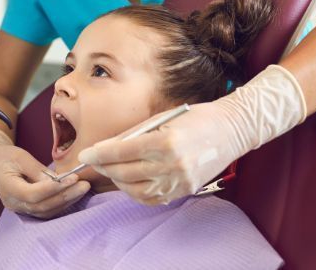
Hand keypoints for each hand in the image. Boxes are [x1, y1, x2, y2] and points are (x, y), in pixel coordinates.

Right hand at [0, 128, 90, 218]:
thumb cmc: (5, 155)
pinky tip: (73, 195)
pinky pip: (45, 210)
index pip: (34, 194)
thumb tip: (57, 180)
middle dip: (66, 196)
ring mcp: (19, 208)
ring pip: (46, 211)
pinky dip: (60, 204)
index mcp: (8, 189)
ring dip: (66, 201)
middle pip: (43, 205)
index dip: (55, 188)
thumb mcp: (20, 157)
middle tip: (84, 184)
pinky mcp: (26, 207)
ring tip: (82, 189)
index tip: (73, 177)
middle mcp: (14, 203)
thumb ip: (38, 170)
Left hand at [78, 65, 306, 204]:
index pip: (122, 152)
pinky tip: (127, 181)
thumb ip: (134, 135)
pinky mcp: (184, 191)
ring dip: (117, 181)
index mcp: (166, 142)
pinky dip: (134, 192)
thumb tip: (106, 147)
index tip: (84, 155)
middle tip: (93, 161)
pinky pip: (151, 199)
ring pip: (135, 189)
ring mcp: (179, 181)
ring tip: (109, 169)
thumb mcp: (162, 119)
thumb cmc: (196, 117)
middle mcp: (172, 165)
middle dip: (104, 167)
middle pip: (125, 172)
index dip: (99, 154)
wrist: (231, 130)